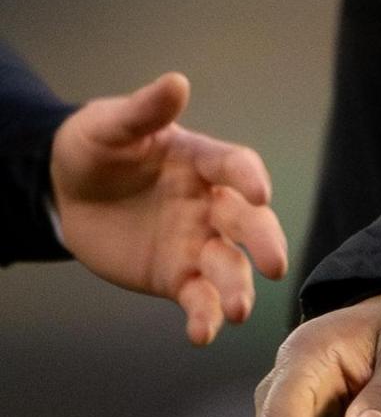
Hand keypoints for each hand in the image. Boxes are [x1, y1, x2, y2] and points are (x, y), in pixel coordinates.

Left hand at [49, 73, 289, 344]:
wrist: (71, 193)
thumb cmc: (98, 148)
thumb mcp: (110, 125)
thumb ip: (144, 110)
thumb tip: (176, 82)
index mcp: (201, 162)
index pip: (235, 166)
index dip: (248, 178)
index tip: (260, 193)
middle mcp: (211, 203)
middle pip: (247, 223)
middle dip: (263, 243)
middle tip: (273, 265)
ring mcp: (197, 242)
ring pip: (229, 266)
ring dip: (238, 288)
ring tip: (239, 311)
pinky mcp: (177, 275)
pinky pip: (198, 298)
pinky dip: (205, 317)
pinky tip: (202, 334)